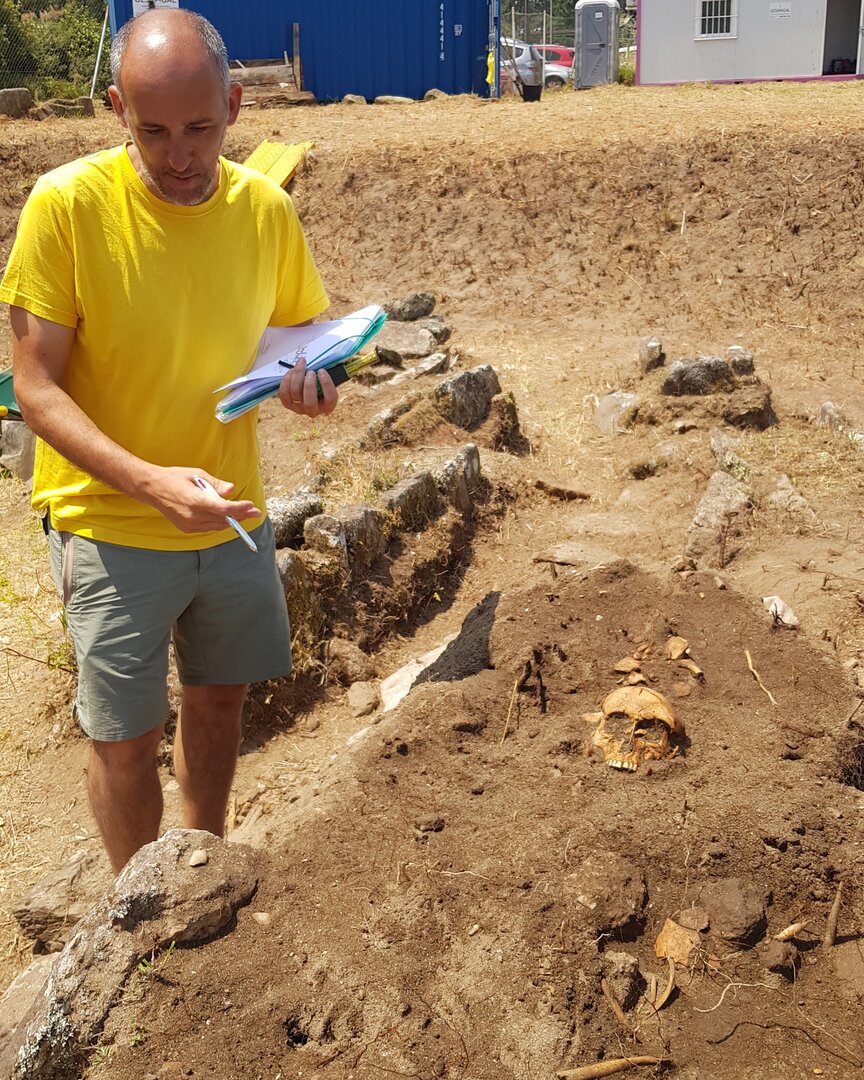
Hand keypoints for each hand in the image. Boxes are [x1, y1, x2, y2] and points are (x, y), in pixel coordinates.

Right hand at [144, 467, 261, 533]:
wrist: (152, 488)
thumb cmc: (175, 478)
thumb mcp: (197, 474)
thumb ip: (216, 484)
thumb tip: (232, 489)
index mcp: (196, 501)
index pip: (224, 509)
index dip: (240, 508)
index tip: (251, 505)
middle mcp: (193, 516)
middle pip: (224, 519)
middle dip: (241, 515)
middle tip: (255, 512)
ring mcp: (189, 524)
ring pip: (217, 526)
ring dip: (232, 520)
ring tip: (245, 514)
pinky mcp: (187, 528)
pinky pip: (208, 528)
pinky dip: (218, 522)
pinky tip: (226, 517)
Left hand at [278, 357, 337, 416]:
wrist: (306, 391)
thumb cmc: (318, 384)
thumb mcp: (324, 381)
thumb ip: (324, 374)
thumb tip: (324, 361)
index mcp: (327, 406)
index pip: (330, 399)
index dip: (326, 384)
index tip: (322, 371)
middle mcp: (313, 411)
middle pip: (310, 402)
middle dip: (309, 384)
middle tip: (310, 371)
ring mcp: (299, 409)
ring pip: (295, 394)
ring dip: (297, 377)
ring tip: (301, 364)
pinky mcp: (287, 405)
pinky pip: (284, 393)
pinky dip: (286, 380)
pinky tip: (291, 371)